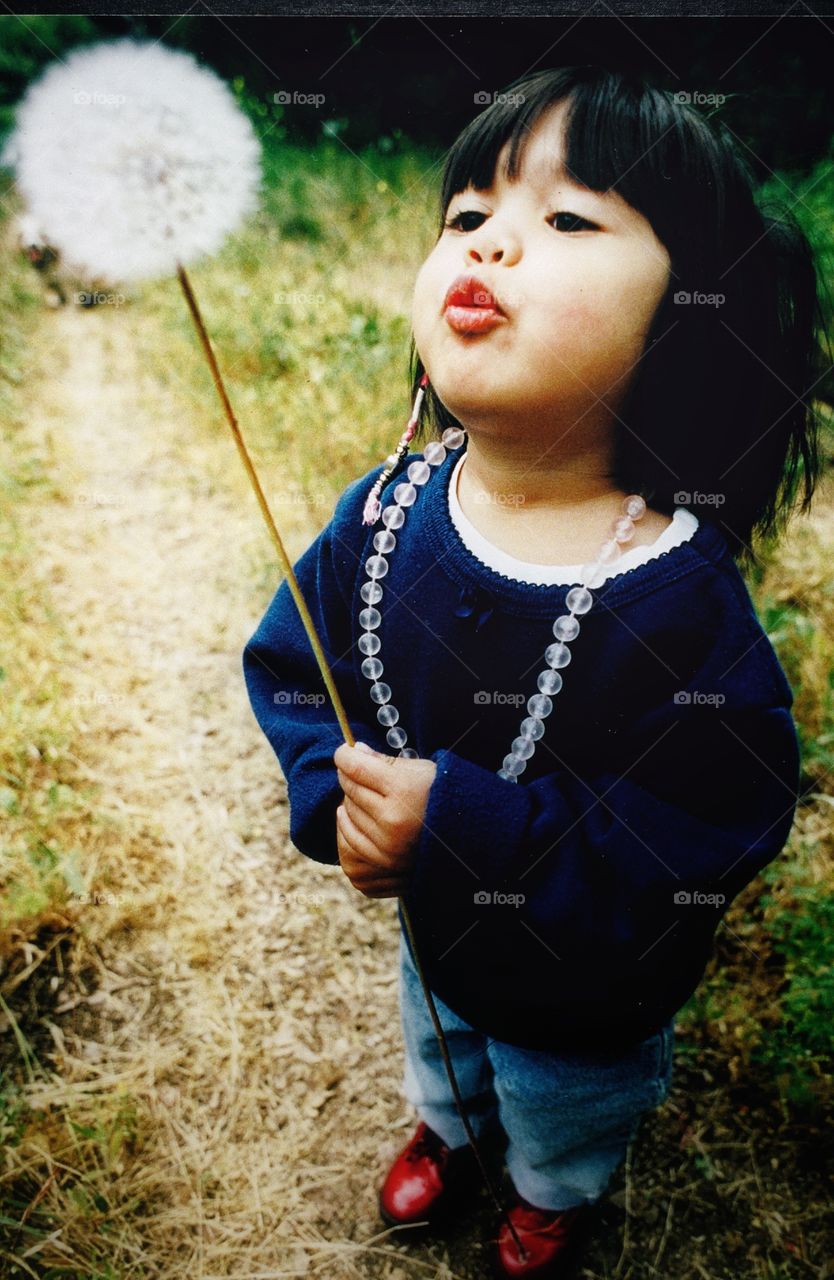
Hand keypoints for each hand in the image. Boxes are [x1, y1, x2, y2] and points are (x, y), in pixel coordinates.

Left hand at [333, 742, 436, 897]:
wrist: (471, 836)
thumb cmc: (444, 796)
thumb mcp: (420, 770)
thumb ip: (385, 761)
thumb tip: (355, 750)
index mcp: (403, 790)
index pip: (355, 767)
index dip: (345, 755)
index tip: (345, 752)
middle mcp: (393, 820)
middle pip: (350, 789)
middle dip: (349, 775)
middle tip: (356, 770)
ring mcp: (387, 846)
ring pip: (347, 814)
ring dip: (348, 800)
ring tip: (358, 793)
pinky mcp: (384, 863)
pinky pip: (350, 841)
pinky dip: (347, 826)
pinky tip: (350, 815)